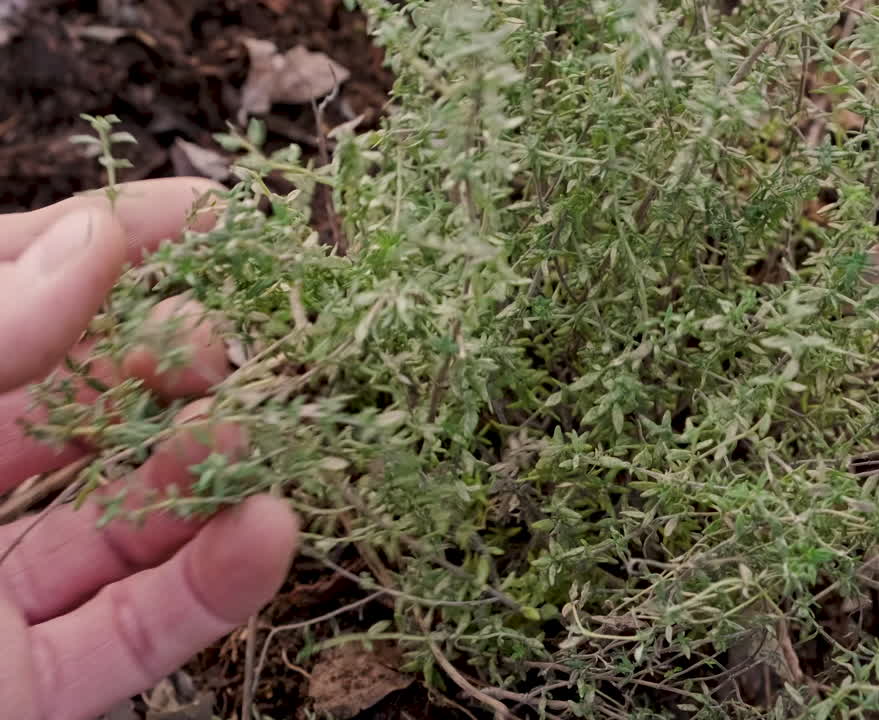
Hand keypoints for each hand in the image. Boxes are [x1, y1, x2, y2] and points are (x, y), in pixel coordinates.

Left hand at [0, 179, 297, 719]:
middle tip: (230, 337)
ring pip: (117, 527)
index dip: (93, 247)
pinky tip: (269, 531)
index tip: (199, 214)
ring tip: (263, 433)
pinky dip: (211, 589)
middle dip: (163, 363)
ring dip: (204, 478)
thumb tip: (91, 245)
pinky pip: (132, 638)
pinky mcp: (25, 694)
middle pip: (74, 411)